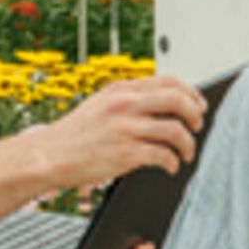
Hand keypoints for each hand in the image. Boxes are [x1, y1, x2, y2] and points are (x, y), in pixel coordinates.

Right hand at [28, 76, 206, 188]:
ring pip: (175, 131)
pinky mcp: (126, 153)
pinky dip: (172, 163)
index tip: (198, 105)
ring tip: (186, 153)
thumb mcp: (101, 104)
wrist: (50, 155)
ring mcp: (126, 128)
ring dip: (188, 144)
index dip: (190, 93)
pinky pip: (163, 155)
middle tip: (197, 126)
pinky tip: (170, 167)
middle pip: (178, 101)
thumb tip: (162, 103)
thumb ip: (129, 99)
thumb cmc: (75, 134)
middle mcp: (125, 105)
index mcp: (121, 89)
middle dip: (195, 115)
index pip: (168, 82)